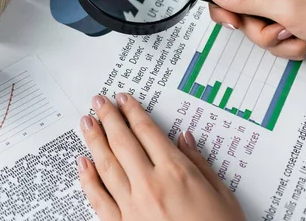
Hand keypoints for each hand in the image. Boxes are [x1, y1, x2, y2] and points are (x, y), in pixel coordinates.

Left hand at [77, 94, 244, 220]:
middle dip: (108, 118)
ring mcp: (133, 206)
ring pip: (106, 165)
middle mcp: (150, 185)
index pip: (147, 131)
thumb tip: (184, 137)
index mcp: (176, 172)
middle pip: (122, 142)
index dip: (132, 112)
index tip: (122, 99)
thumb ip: (199, 163)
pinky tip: (82, 163)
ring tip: (86, 122)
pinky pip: (98, 198)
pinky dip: (88, 179)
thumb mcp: (223, 195)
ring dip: (94, 140)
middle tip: (97, 101)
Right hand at [207, 0, 305, 59]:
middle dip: (260, 32)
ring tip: (301, 35)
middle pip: (242, 16)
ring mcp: (283, 9)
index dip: (223, 9)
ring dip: (279, 43)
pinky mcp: (292, 25)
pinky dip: (290, 48)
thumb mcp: (286, 7)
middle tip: (283, 29)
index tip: (236, 23)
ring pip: (259, 33)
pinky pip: (276, 43)